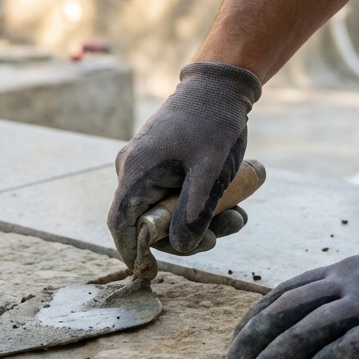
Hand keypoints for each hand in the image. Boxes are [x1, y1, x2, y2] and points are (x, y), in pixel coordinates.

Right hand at [107, 62, 260, 270]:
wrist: (220, 85)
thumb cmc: (214, 124)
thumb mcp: (210, 173)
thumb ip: (194, 213)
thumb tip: (181, 248)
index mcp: (135, 172)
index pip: (120, 225)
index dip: (132, 253)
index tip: (149, 273)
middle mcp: (133, 170)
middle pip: (148, 222)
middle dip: (184, 235)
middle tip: (220, 235)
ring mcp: (146, 166)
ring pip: (165, 211)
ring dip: (199, 221)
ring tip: (238, 215)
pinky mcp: (161, 164)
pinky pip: (173, 195)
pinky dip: (198, 205)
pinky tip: (231, 203)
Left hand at [228, 221, 358, 358]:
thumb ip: (342, 288)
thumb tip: (306, 310)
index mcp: (342, 271)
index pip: (286, 292)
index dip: (257, 315)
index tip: (238, 336)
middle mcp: (350, 284)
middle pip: (290, 309)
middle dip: (257, 334)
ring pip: (313, 328)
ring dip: (281, 351)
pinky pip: (352, 348)